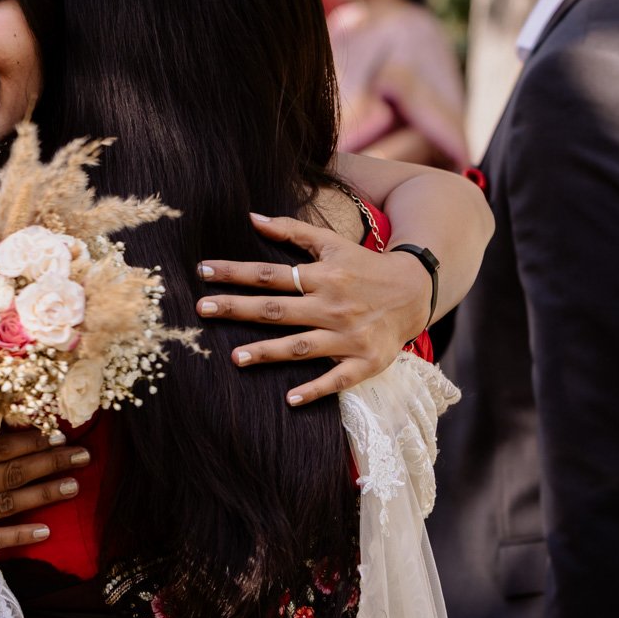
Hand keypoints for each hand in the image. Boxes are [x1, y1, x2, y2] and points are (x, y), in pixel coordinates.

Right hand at [0, 417, 89, 560]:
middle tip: (81, 456)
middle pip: (7, 475)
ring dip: (43, 495)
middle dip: (50, 464)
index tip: (58, 435)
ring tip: (72, 485)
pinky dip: (17, 536)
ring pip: (3, 506)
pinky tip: (45, 530)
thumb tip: (9, 415)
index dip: (31, 441)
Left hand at [195, 214, 431, 405]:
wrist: (416, 291)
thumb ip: (292, 231)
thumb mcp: (333, 243)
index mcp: (322, 276)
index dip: (235, 272)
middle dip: (238, 308)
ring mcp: (348, 336)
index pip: (270, 273)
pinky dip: (315, 389)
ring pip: (301, 346)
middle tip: (203, 310)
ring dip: (268, 352)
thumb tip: (252, 218)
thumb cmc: (364, 266)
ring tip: (234, 358)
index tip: (202, 271)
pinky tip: (289, 400)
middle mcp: (332, 306)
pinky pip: (337, 378)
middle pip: (277, 309)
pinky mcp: (365, 361)